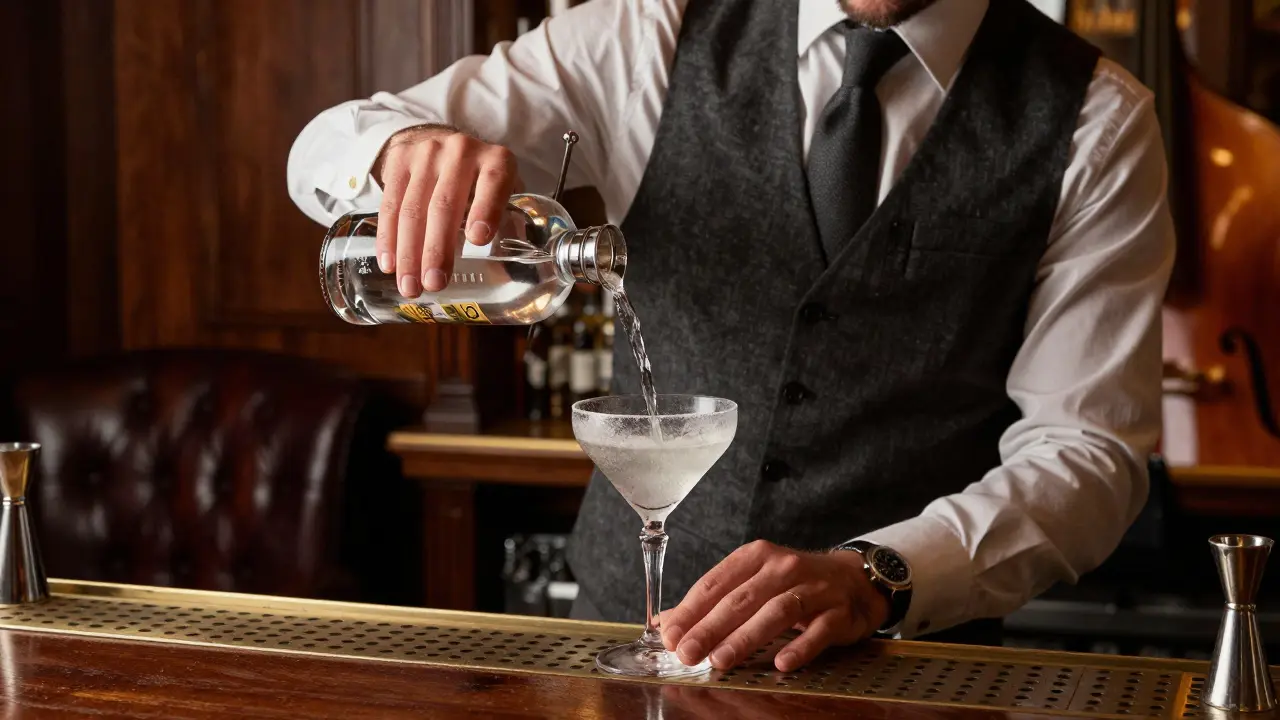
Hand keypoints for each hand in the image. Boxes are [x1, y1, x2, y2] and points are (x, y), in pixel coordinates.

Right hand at [372, 125, 521, 296]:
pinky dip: (388, 239)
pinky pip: (389, 204)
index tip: (477, 240)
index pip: (493, 183)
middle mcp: (461, 152)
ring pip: (412, 209)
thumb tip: (504, 276)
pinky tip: (389, 265)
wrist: (437, 138)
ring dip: (409, 253)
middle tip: (434, 284)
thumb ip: (509, 224)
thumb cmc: (479, 178)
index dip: (486, 210)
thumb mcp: (503, 190)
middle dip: (437, 249)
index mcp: (496, 161)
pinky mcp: (398, 160)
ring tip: (410, 286)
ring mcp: (426, 154)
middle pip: (444, 205)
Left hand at [660, 540, 888, 672]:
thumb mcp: (754, 581)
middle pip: (741, 599)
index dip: (690, 610)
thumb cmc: (795, 583)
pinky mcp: (838, 612)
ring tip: (721, 659)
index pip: (716, 583)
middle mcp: (783, 567)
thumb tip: (668, 623)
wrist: (854, 579)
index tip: (671, 636)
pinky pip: (818, 630)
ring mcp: (813, 589)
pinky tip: (782, 662)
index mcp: (756, 557)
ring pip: (776, 612)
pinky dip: (800, 646)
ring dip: (746, 637)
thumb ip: (713, 601)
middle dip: (710, 628)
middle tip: (687, 652)